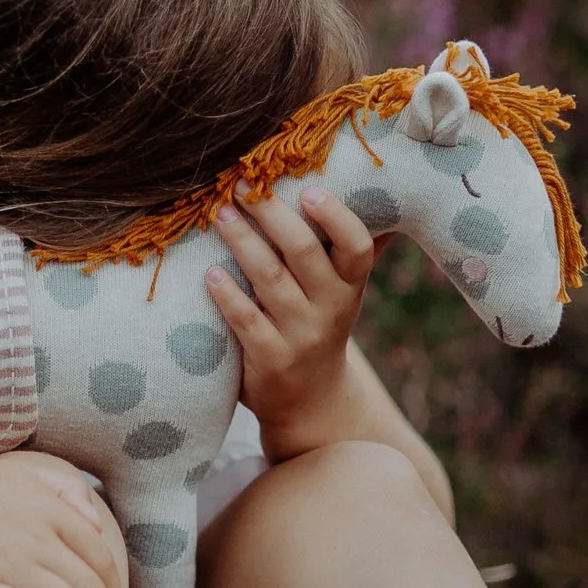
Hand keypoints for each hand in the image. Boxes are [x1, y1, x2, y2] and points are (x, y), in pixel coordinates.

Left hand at [206, 184, 379, 455]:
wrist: (311, 402)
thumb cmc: (321, 327)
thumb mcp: (345, 293)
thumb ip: (353, 248)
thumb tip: (378, 190)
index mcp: (350, 286)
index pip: (356, 247)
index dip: (336, 217)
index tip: (309, 191)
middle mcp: (331, 309)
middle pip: (304, 253)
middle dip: (272, 215)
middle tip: (244, 186)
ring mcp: (300, 336)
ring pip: (270, 280)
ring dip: (243, 242)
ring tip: (220, 214)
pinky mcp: (270, 359)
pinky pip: (246, 321)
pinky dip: (227, 295)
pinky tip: (209, 272)